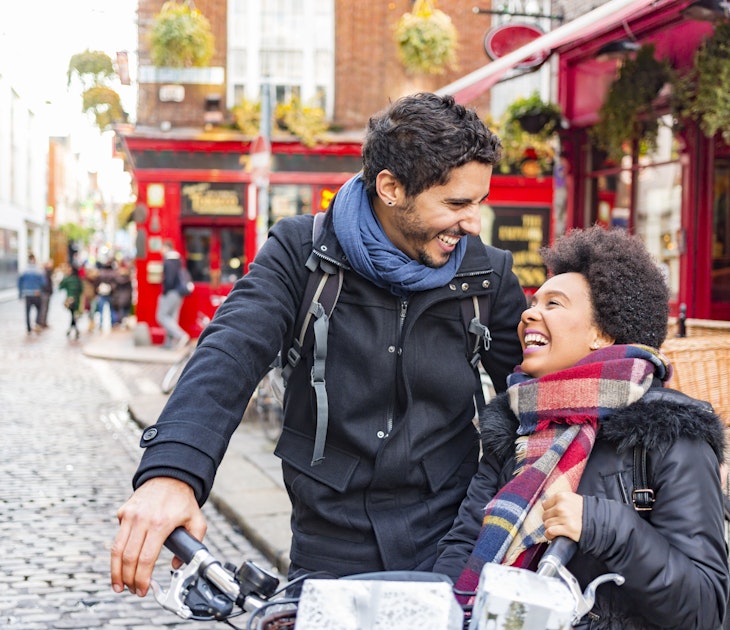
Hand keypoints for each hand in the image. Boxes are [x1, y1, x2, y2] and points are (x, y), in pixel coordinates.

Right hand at [110, 477, 205, 596]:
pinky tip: (122, 563)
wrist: (170, 476)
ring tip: (119, 585)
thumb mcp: (197, 520)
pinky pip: (118, 536)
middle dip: (128, 579)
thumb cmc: (183, 500)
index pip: (146, 558)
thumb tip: (176, 564)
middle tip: (132, 590)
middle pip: (129, 557)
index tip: (143, 590)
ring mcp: (130, 515)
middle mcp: (143, 519)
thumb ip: (194, 543)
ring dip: (115, 571)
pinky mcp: (124, 512)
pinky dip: (117, 553)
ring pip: (117, 549)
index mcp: (161, 523)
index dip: (142, 578)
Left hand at [542, 492, 582, 541]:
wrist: (600, 521)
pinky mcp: (567, 528)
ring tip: (555, 530)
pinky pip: (550, 532)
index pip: (545, 504)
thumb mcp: (573, 500)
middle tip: (556, 524)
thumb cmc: (587, 511)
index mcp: (562, 496)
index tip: (553, 515)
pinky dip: (549, 535)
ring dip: (550, 528)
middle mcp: (562, 506)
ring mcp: (564, 517)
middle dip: (549, 521)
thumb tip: (545, 504)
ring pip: (547, 524)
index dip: (549, 511)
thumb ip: (561, 501)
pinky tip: (553, 536)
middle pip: (545, 515)